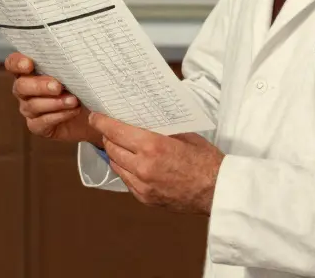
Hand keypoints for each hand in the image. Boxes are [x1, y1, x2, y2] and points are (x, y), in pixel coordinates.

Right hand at [6, 52, 102, 144]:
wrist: (95, 112)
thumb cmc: (84, 85)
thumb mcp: (79, 70)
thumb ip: (70, 62)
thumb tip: (75, 50)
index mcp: (30, 70)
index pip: (13, 63)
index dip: (17, 63)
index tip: (29, 64)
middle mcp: (26, 89)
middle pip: (21, 86)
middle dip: (39, 86)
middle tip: (57, 86)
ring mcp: (30, 109)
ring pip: (32, 105)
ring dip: (53, 102)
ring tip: (73, 100)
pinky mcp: (38, 126)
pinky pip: (41, 122)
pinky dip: (58, 116)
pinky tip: (72, 111)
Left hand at [88, 112, 224, 213]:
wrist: (219, 191)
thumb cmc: (206, 162)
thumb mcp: (183, 135)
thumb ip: (158, 129)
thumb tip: (139, 120)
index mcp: (152, 147)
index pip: (115, 131)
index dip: (102, 122)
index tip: (95, 116)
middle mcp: (143, 167)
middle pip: (111, 147)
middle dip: (108, 136)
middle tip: (109, 128)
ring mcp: (142, 185)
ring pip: (116, 164)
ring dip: (116, 153)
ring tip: (121, 144)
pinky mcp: (145, 198)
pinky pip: (126, 179)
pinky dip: (126, 169)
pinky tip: (133, 162)